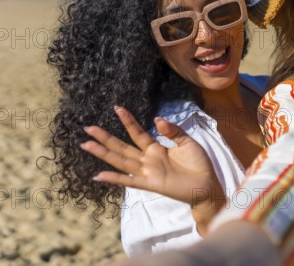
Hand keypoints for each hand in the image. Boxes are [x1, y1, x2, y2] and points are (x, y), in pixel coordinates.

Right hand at [81, 106, 222, 207]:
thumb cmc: (198, 164)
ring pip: (121, 160)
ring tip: (86, 144)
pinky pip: (129, 180)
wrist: (207, 185)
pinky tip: (98, 175)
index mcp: (156, 148)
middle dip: (105, 137)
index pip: (137, 132)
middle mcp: (148, 159)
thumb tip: (156, 119)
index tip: (117, 108)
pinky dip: (114, 178)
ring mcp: (147, 171)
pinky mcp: (150, 183)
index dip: (128, 121)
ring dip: (103, 153)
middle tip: (87, 127)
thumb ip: (172, 131)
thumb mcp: (187, 142)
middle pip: (122, 146)